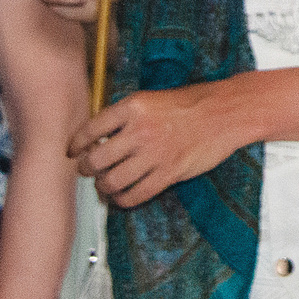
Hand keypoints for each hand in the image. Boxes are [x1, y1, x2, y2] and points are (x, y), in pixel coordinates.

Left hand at [69, 79, 254, 208]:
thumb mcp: (154, 98)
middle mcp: (139, 131)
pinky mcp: (168, 173)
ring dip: (103, 186)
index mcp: (133, 107)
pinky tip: (122, 196)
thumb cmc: (194, 102)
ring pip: (112, 181)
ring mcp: (153, 154)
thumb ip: (128, 116)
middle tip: (86, 169)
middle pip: (96, 159)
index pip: (91, 129)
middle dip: (86, 168)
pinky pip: (136, 194)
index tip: (72, 151)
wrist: (226, 112)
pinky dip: (123, 200)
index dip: (76, 144)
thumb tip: (103, 135)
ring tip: (104, 184)